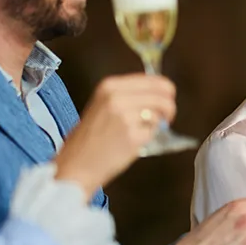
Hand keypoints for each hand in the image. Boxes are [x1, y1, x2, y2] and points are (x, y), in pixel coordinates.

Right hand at [54, 74, 176, 193]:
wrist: (76, 164)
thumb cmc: (90, 138)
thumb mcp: (103, 105)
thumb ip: (128, 95)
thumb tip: (159, 92)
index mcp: (110, 86)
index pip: (154, 80)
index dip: (165, 91)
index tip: (166, 99)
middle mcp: (117, 97)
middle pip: (163, 95)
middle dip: (169, 106)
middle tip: (166, 117)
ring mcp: (125, 116)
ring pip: (160, 113)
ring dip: (157, 123)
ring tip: (141, 132)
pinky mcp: (132, 136)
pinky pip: (153, 132)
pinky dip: (148, 137)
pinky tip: (133, 142)